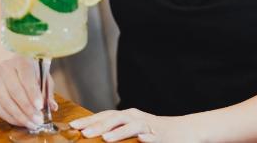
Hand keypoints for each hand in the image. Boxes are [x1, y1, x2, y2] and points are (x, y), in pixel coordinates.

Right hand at [0, 56, 58, 129]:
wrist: (12, 67)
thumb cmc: (31, 73)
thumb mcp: (42, 77)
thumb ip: (47, 91)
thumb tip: (52, 106)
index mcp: (21, 61)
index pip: (26, 77)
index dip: (32, 93)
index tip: (40, 106)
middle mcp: (5, 69)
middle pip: (14, 90)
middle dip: (27, 108)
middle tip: (38, 119)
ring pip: (5, 102)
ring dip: (20, 116)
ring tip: (32, 124)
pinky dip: (11, 118)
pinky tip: (22, 122)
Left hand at [69, 108, 191, 141]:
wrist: (183, 131)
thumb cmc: (153, 132)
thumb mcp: (131, 132)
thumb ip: (116, 133)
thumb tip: (95, 137)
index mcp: (126, 117)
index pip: (104, 116)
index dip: (88, 120)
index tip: (72, 126)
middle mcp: (135, 117)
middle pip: (114, 118)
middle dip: (97, 124)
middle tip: (82, 132)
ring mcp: (148, 125)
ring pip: (131, 125)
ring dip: (117, 131)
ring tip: (105, 138)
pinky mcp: (160, 135)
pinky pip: (151, 136)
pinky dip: (144, 137)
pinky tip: (140, 139)